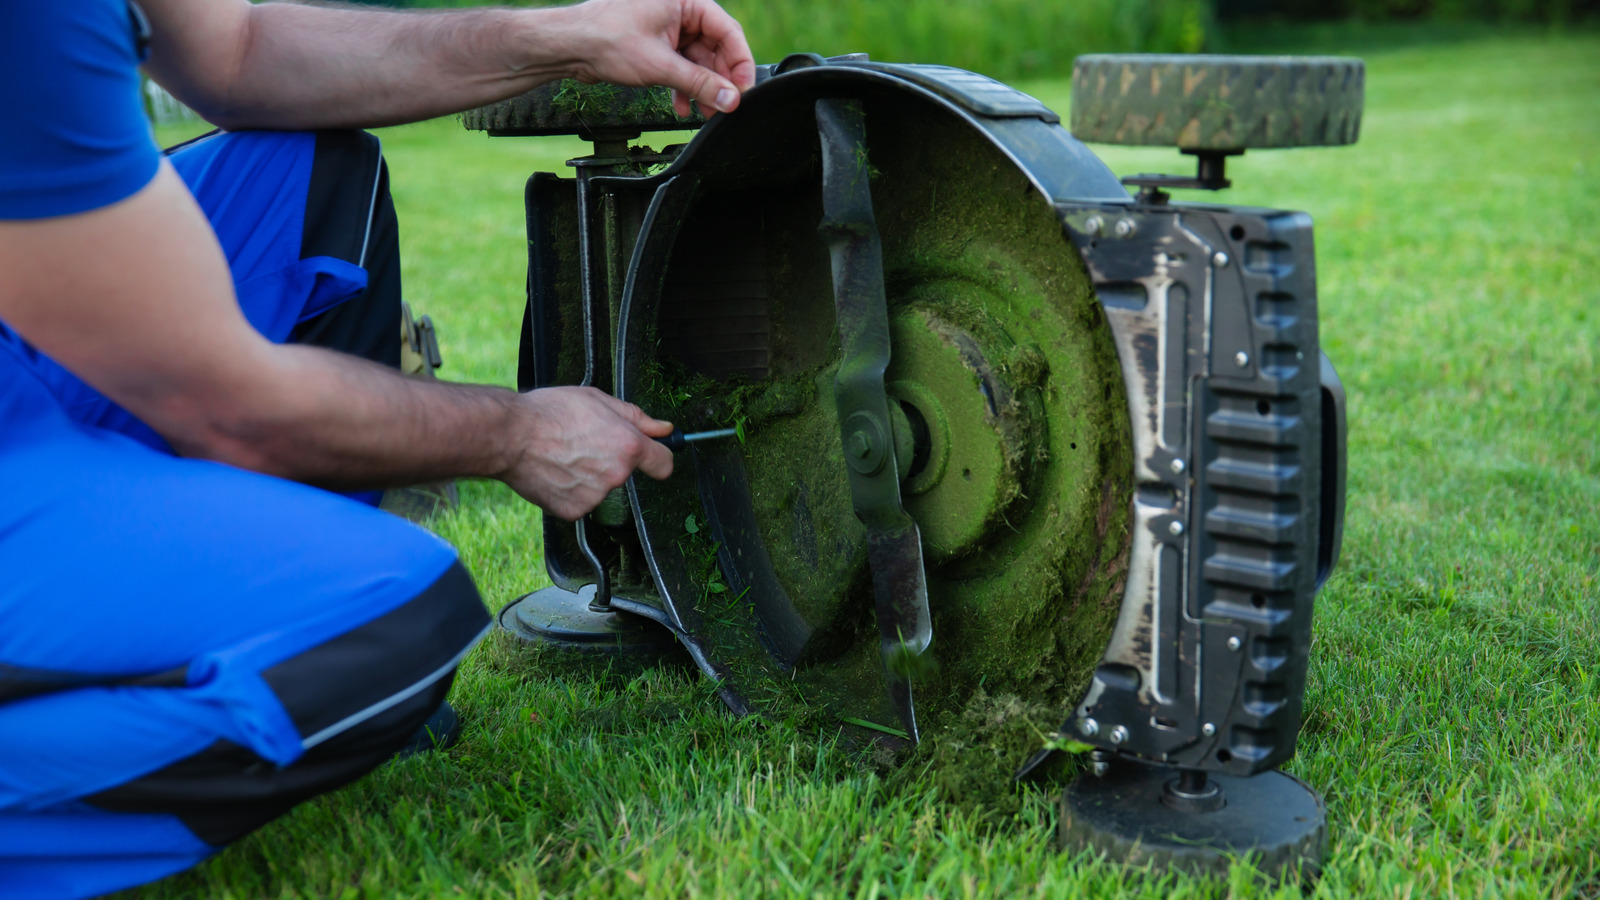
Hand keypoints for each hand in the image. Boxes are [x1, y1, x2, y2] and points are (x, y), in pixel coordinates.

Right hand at [500, 386, 674, 520]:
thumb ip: (637, 418)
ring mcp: (595, 496)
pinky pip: (579, 500)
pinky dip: (569, 489)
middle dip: (610, 459)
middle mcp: (617, 475)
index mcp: (629, 447)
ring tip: (562, 454)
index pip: (664, 464)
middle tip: (582, 441)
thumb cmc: (551, 411)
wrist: (510, 435)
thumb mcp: (599, 400)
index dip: (658, 457)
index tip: (652, 455)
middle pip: (625, 472)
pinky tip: (553, 471)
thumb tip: (665, 430)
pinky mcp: (574, 511)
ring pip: (600, 486)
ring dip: (588, 475)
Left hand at [564, 0, 756, 116]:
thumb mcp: (661, 65)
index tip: (743, 90)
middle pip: (715, 48)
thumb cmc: (606, 39)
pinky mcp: (657, 43)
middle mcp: (679, 10)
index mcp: (686, 0)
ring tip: (705, 112)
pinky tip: (682, 106)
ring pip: (698, 60)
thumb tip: (730, 99)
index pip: (728, 32)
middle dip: (719, 80)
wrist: (570, 46)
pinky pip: (681, 65)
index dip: (740, 64)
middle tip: (725, 106)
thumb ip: (700, 83)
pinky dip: (683, 86)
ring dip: (701, 88)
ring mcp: (668, 27)